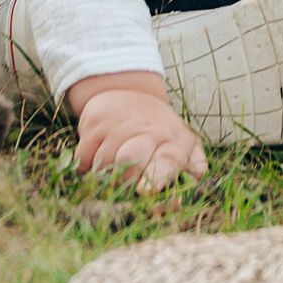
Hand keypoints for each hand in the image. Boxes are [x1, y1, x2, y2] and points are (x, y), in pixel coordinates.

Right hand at [69, 71, 207, 192]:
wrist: (126, 90)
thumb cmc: (158, 127)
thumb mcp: (183, 140)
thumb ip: (196, 163)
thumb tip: (199, 179)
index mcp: (172, 140)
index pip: (166, 160)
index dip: (156, 177)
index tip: (146, 192)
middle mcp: (145, 129)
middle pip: (129, 160)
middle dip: (124, 181)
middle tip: (125, 186)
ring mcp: (116, 124)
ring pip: (104, 163)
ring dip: (104, 176)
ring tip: (112, 171)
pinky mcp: (94, 122)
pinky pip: (84, 157)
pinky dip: (87, 167)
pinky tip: (97, 160)